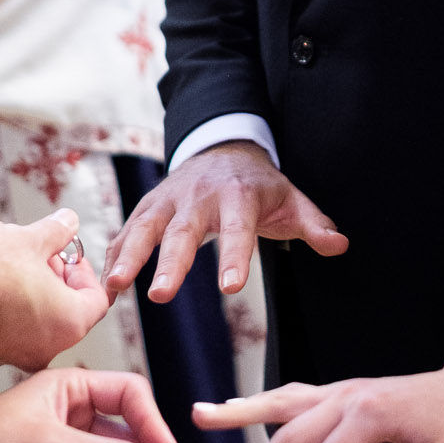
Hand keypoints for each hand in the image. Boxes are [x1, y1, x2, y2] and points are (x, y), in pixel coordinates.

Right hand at [0, 211, 111, 370]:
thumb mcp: (28, 239)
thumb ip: (55, 232)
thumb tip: (69, 222)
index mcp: (68, 322)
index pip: (95, 300)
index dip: (83, 271)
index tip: (66, 253)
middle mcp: (45, 347)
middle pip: (65, 311)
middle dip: (54, 278)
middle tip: (37, 252)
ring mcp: (14, 354)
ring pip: (35, 321)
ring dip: (29, 291)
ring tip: (9, 262)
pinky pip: (8, 329)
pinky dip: (7, 307)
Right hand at [103, 142, 346, 302]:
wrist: (223, 147)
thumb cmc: (259, 185)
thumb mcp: (290, 199)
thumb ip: (312, 224)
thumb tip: (339, 244)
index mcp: (238, 197)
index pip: (237, 230)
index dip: (235, 257)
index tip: (230, 288)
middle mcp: (199, 196)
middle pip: (183, 231)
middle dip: (170, 263)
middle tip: (161, 295)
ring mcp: (169, 199)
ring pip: (145, 226)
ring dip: (129, 255)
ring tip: (115, 285)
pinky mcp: (149, 205)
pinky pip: (128, 229)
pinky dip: (114, 252)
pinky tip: (104, 282)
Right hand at [194, 354, 443, 442]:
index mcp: (371, 415)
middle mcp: (348, 397)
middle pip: (290, 436)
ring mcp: (340, 390)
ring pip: (281, 402)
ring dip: (239, 412)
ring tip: (198, 416)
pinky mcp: (339, 392)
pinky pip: (292, 396)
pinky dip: (260, 403)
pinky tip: (234, 408)